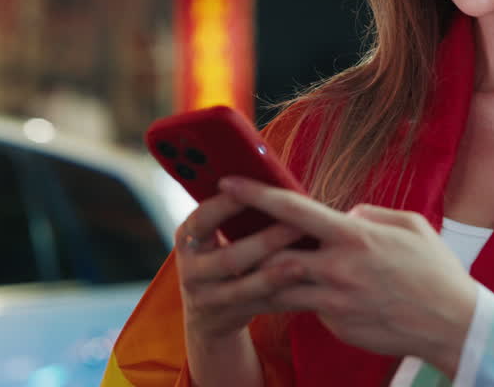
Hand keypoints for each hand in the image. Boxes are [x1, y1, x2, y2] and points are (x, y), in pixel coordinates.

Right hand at [173, 190, 308, 385]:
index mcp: (188, 237)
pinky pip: (259, 307)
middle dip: (265, 241)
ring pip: (245, 287)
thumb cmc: (225, 255)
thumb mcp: (216, 235)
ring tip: (305, 262)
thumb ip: (235, 212)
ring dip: (276, 273)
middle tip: (297, 225)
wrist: (209, 316)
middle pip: (230, 257)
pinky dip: (283, 295)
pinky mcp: (227, 319)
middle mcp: (191, 269)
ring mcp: (207, 298)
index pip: (205, 218)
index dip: (228, 204)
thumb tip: (272, 175)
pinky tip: (305, 287)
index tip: (255, 188)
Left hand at [219, 177, 477, 377]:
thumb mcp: (410, 225)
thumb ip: (369, 215)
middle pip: (274, 253)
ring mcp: (334, 301)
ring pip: (281, 285)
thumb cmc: (434, 271)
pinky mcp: (335, 324)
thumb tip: (342, 214)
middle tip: (230, 232)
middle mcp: (338, 268)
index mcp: (354, 236)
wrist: (452, 324)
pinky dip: (300, 296)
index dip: (256, 193)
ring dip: (266, 274)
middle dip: (248, 243)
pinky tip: (303, 289)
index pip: (293, 209)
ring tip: (252, 264)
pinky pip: (306, 307)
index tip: (229, 181)